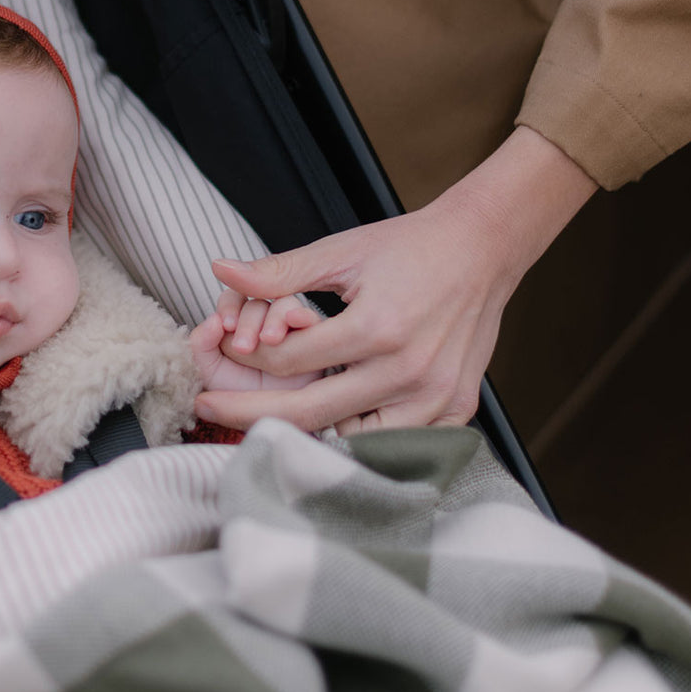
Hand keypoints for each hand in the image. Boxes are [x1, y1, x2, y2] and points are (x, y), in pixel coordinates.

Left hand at [189, 294, 322, 392]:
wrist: (270, 420)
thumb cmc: (241, 396)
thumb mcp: (211, 373)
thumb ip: (202, 345)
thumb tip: (212, 320)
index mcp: (238, 322)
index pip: (233, 298)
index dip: (229, 307)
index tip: (226, 325)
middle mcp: (264, 320)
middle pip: (258, 300)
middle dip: (249, 321)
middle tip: (244, 347)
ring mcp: (290, 326)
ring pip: (284, 304)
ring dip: (274, 319)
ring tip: (270, 340)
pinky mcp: (314, 336)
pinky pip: (310, 318)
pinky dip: (302, 316)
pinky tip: (295, 321)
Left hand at [193, 126, 596, 432]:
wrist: (482, 248)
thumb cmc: (410, 247)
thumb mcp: (342, 251)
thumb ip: (279, 270)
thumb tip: (220, 269)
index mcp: (378, 327)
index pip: (290, 361)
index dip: (246, 357)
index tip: (224, 353)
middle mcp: (408, 369)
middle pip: (311, 412)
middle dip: (250, 413)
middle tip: (207, 409)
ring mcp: (435, 396)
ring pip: (352, 441)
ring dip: (310, 434)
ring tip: (269, 422)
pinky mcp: (455, 409)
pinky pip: (395, 443)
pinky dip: (361, 439)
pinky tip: (332, 424)